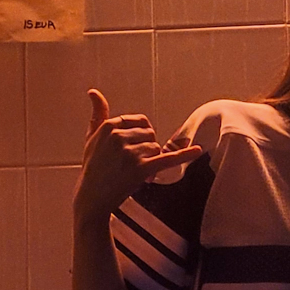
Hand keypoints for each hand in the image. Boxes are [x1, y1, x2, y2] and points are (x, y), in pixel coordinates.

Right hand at [73, 89, 202, 227]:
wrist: (92, 198)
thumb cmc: (93, 167)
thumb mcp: (92, 137)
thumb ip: (98, 113)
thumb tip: (93, 92)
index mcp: (109, 126)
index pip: (140, 121)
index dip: (140, 135)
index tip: (130, 148)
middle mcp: (119, 137)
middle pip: (150, 134)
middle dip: (145, 148)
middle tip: (130, 163)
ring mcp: (130, 153)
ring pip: (156, 147)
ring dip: (150, 160)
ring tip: (133, 171)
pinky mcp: (141, 169)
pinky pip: (168, 158)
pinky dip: (184, 154)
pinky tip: (198, 149)